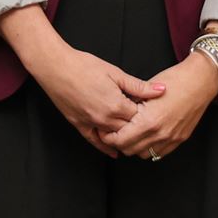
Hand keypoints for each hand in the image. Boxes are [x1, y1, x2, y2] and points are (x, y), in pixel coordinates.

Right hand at [31, 42, 167, 155]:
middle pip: (129, 130)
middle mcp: (104, 118)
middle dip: (138, 127)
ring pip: (114, 138)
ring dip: (124, 137)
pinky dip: (105, 148)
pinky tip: (114, 152)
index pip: (140, 117)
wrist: (56, 67)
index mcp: (116, 104)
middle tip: (146, 123)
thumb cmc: (84, 65)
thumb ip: (139, 86)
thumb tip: (161, 90)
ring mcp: (91, 123)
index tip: (152, 109)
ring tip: (135, 136)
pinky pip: (95, 141)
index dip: (147, 113)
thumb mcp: (115, 73)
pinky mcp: (79, 125)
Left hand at [107, 56, 217, 160]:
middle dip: (119, 142)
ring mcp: (170, 138)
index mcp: (148, 121)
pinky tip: (147, 135)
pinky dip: (149, 147)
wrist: (200, 82)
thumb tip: (115, 114)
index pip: (120, 140)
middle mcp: (160, 133)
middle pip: (129, 150)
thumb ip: (129, 106)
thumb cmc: (175, 81)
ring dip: (134, 146)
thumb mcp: (145, 91)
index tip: (105, 130)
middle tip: (116, 132)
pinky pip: (158, 152)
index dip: (108, 136)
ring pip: (143, 154)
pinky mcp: (179, 139)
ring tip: (132, 133)